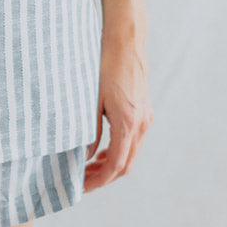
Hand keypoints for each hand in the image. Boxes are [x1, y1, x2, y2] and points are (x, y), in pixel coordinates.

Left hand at [84, 0, 151, 191]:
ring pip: (131, 153)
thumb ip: (88, 131)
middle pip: (126, 164)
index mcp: (128, 122)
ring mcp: (146, 116)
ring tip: (88, 169)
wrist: (125, 39)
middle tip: (81, 182)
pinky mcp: (145, 109)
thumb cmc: (105, 65)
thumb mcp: (90, 99)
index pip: (115, 165)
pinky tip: (101, 150)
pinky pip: (133, 139)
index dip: (97, 180)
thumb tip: (83, 157)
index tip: (80, 187)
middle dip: (104, 177)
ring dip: (111, 165)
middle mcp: (142, 122)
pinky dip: (119, 150)